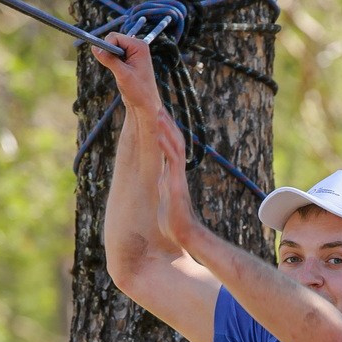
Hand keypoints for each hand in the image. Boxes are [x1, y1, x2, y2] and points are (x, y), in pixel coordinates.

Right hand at [91, 34, 160, 113]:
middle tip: (113, 68)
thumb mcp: (122, 74)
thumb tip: (94, 48)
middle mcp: (137, 47)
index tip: (101, 58)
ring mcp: (133, 53)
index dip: (106, 46)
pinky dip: (112, 63)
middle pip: (113, 40)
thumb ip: (109, 60)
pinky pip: (114, 56)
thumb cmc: (138, 91)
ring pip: (112, 49)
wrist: (145, 105)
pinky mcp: (129, 61)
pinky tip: (119, 74)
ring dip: (110, 59)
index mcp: (139, 46)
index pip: (115, 37)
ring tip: (119, 73)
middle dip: (108, 52)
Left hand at [156, 109, 199, 249]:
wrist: (183, 234)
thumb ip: (165, 186)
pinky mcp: (176, 183)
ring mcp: (177, 177)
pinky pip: (172, 160)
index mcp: (172, 175)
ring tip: (159, 113)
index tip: (160, 119)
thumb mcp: (166, 198)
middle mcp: (176, 173)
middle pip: (175, 143)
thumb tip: (161, 180)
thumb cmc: (173, 222)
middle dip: (167, 125)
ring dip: (167, 129)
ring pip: (175, 147)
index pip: (171, 149)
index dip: (166, 133)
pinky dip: (165, 145)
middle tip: (160, 107)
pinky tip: (158, 134)